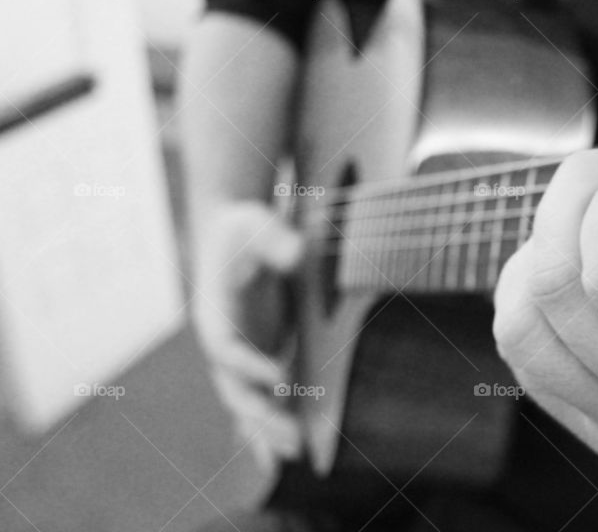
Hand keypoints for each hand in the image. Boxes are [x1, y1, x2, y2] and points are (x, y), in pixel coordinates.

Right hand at [192, 200, 305, 470]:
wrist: (235, 238)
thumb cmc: (244, 230)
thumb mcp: (255, 225)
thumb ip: (274, 240)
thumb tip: (298, 253)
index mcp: (215, 317)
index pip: (227, 349)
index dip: (251, 365)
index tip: (282, 377)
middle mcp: (222, 346)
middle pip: (235, 389)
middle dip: (260, 414)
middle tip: (292, 436)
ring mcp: (239, 358)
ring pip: (247, 404)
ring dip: (268, 430)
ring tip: (296, 454)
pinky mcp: (256, 362)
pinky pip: (261, 401)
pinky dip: (269, 428)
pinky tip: (284, 457)